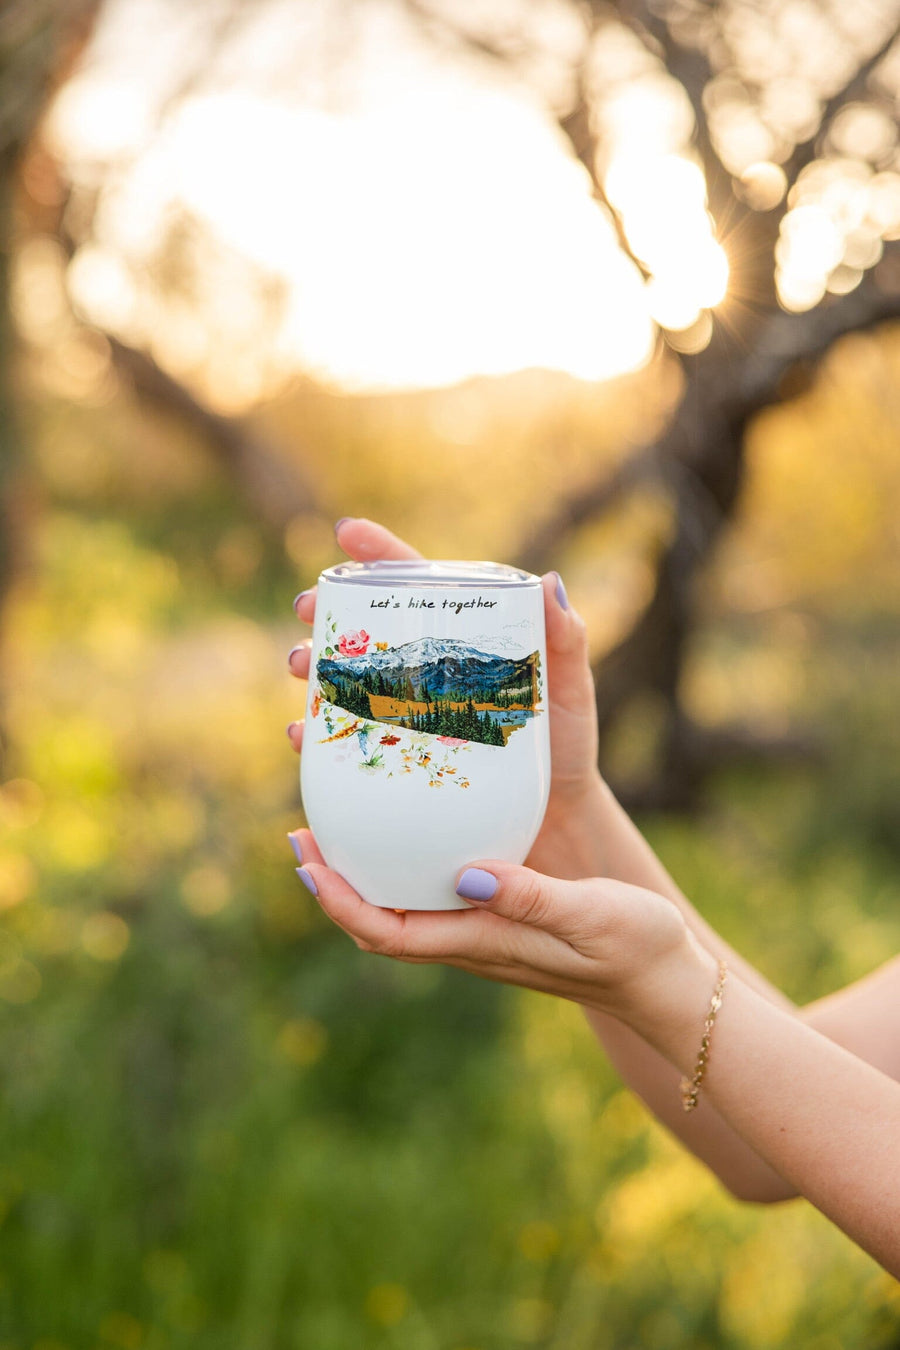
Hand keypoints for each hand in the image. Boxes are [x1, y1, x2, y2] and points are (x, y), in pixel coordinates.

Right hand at [287, 516, 603, 878]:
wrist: (556, 822)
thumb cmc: (567, 748)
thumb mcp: (571, 691)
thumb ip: (566, 641)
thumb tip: (550, 581)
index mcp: (463, 639)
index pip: (419, 585)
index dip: (379, 555)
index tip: (345, 533)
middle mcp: (425, 672)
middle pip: (366, 628)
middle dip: (326, 612)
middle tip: (306, 610)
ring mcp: (405, 715)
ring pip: (343, 680)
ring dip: (311, 668)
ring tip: (298, 666)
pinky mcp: (394, 760)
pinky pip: (343, 742)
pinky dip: (315, 734)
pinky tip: (301, 734)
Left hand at [291, 836, 701, 1026]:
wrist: (666, 982)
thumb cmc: (635, 948)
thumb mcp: (588, 914)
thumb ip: (531, 897)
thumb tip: (467, 876)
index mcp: (482, 943)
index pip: (387, 933)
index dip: (340, 902)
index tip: (306, 864)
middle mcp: (472, 942)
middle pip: (380, 921)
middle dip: (334, 885)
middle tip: (302, 832)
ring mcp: (484, 933)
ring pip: (403, 910)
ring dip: (363, 875)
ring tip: (338, 826)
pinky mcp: (502, 919)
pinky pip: (435, 898)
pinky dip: (406, 868)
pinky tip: (413, 834)